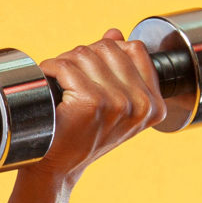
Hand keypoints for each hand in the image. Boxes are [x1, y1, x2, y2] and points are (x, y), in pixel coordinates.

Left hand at [30, 28, 164, 185]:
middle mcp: (140, 105)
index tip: (91, 73)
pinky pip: (66, 66)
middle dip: (83, 56)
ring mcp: (117, 103)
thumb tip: (115, 34)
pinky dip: (50, 68)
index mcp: (154, 105)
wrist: (56, 168)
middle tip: (68, 79)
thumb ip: (119, 69)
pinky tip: (48, 83)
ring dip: (64, 62)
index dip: (106, 52)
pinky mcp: (91, 102)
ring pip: (84, 54)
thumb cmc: (81, 136)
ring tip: (59, 83)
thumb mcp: (111, 104)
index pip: (134, 49)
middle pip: (107, 48)